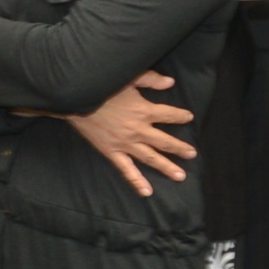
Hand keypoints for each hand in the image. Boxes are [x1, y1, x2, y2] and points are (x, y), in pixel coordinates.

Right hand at [65, 72, 194, 196]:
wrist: (77, 99)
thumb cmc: (102, 85)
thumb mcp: (129, 77)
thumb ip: (151, 79)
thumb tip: (171, 82)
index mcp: (144, 111)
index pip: (169, 115)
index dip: (180, 116)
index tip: (188, 118)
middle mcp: (139, 130)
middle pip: (165, 141)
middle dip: (180, 148)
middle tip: (192, 154)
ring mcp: (126, 144)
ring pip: (151, 158)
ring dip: (167, 167)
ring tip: (180, 176)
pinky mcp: (112, 152)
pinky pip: (127, 169)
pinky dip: (137, 181)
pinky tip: (147, 192)